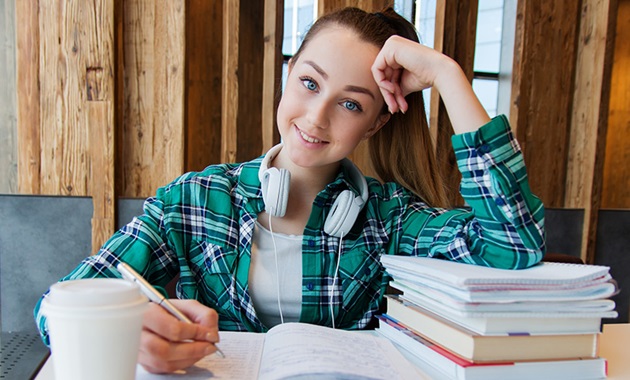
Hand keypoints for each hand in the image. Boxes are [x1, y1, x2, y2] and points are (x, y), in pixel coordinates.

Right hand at [138, 299, 219, 372]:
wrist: (153, 319)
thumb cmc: (168, 311)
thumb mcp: (187, 306)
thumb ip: (203, 315)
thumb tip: (211, 333)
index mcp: (147, 313)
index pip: (171, 328)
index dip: (194, 333)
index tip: (209, 334)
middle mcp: (138, 333)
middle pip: (164, 350)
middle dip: (192, 350)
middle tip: (209, 346)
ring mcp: (139, 350)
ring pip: (164, 363)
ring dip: (189, 359)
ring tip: (202, 350)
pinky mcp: (145, 363)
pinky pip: (164, 369)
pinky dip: (182, 364)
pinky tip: (190, 355)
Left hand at [371, 36, 489, 132]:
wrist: (440, 72)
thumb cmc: (426, 76)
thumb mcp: (404, 83)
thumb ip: (393, 87)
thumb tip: (388, 104)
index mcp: (396, 51)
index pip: (386, 74)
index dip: (390, 92)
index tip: (397, 106)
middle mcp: (393, 44)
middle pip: (382, 75)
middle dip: (389, 94)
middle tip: (395, 109)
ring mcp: (391, 44)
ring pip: (379, 74)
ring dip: (387, 92)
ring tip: (396, 105)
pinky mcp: (390, 47)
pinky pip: (377, 69)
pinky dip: (382, 83)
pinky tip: (393, 90)